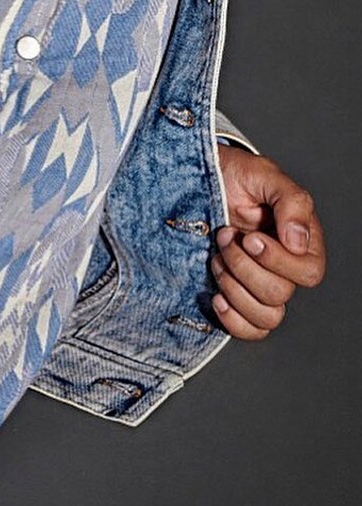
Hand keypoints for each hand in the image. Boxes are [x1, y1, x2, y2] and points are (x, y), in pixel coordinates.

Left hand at [211, 145, 326, 339]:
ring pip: (266, 316)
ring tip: (217, 259)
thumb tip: (299, 240)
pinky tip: (216, 296)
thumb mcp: (264, 174)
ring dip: (234, 288)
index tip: (250, 237)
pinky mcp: (238, 299)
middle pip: (279, 294)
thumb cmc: (235, 176)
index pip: (308, 273)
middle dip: (244, 267)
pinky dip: (233, 320)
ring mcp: (260, 286)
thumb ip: (291, 201)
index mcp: (301, 242)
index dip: (277, 260)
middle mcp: (285, 269)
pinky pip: (250, 331)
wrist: (196, 181)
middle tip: (224, 237)